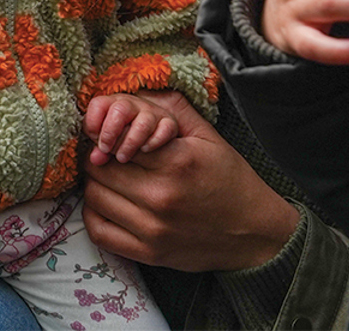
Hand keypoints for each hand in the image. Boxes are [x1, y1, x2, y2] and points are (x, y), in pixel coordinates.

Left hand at [82, 91, 300, 271]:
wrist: (254, 233)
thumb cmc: (230, 180)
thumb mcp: (207, 137)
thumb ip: (170, 110)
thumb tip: (131, 94)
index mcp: (177, 162)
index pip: (115, 140)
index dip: (107, 135)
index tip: (110, 137)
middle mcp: (162, 197)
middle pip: (99, 168)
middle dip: (98, 157)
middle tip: (107, 156)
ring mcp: (153, 229)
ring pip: (95, 197)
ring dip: (96, 184)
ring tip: (110, 178)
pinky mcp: (148, 254)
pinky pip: (99, 232)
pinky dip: (94, 215)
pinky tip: (107, 205)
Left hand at [85, 91, 180, 165]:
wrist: (159, 132)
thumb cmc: (126, 135)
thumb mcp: (111, 137)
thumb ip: (101, 147)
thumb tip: (95, 159)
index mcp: (114, 103)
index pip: (98, 104)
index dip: (92, 123)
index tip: (94, 140)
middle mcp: (133, 104)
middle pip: (119, 110)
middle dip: (109, 134)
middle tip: (106, 150)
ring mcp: (153, 112)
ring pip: (141, 123)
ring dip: (129, 143)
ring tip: (122, 157)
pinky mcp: (169, 123)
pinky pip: (165, 129)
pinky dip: (154, 141)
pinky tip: (145, 150)